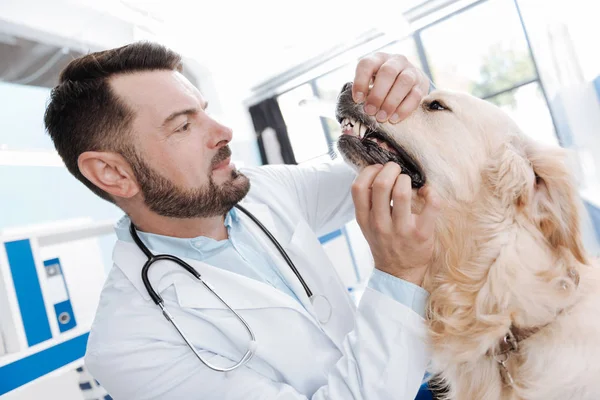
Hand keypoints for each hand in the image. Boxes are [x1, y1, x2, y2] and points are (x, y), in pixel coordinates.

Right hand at [351, 163, 440, 285]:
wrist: (399, 273)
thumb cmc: (385, 243)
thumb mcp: (367, 225)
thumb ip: (368, 203)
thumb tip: (377, 172)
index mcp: (364, 219)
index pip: (358, 188)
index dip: (369, 171)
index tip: (378, 169)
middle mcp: (380, 223)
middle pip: (381, 185)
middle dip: (391, 169)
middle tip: (396, 169)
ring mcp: (400, 229)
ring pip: (402, 192)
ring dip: (407, 179)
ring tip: (408, 182)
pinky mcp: (421, 233)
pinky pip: (431, 204)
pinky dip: (431, 192)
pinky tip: (427, 193)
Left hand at [352, 52, 428, 123]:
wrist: (408, 82)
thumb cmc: (382, 85)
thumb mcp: (371, 82)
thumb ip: (364, 91)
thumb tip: (360, 107)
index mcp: (378, 58)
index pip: (367, 64)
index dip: (360, 81)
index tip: (357, 100)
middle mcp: (396, 61)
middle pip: (388, 72)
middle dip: (377, 94)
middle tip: (370, 111)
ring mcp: (411, 71)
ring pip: (404, 82)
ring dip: (391, 102)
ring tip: (382, 117)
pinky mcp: (421, 84)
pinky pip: (416, 95)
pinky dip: (404, 109)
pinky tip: (394, 119)